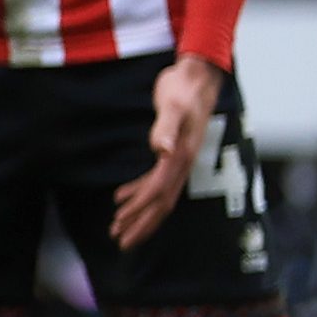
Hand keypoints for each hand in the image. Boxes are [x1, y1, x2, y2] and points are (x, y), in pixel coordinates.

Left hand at [109, 54, 223, 250]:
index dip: (140, 213)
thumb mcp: (172, 105)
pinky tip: (122, 196)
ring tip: (118, 226)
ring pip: (159, 194)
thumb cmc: (183, 88)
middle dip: (141, 223)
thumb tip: (163, 150)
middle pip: (161, 202)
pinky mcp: (174, 151)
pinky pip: (158, 179)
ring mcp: (180, 159)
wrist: (198, 74)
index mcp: (181, 156)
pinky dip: (139, 191)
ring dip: (139, 212)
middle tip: (119, 242)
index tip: (122, 228)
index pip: (158, 193)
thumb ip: (166, 127)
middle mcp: (182, 162)